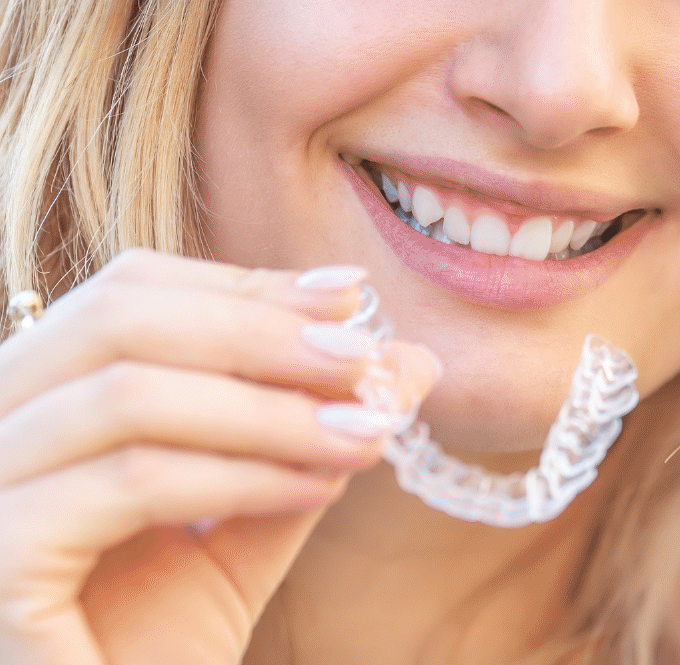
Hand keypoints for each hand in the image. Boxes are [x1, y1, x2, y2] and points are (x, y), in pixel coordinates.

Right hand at [0, 250, 438, 664]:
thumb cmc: (155, 645)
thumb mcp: (242, 519)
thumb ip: (305, 435)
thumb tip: (406, 357)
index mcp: (28, 404)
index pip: (126, 294)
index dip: (243, 287)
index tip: (352, 300)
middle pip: (117, 319)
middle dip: (261, 331)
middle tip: (367, 363)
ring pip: (127, 396)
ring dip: (270, 409)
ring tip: (364, 436)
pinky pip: (128, 485)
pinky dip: (237, 475)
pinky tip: (313, 491)